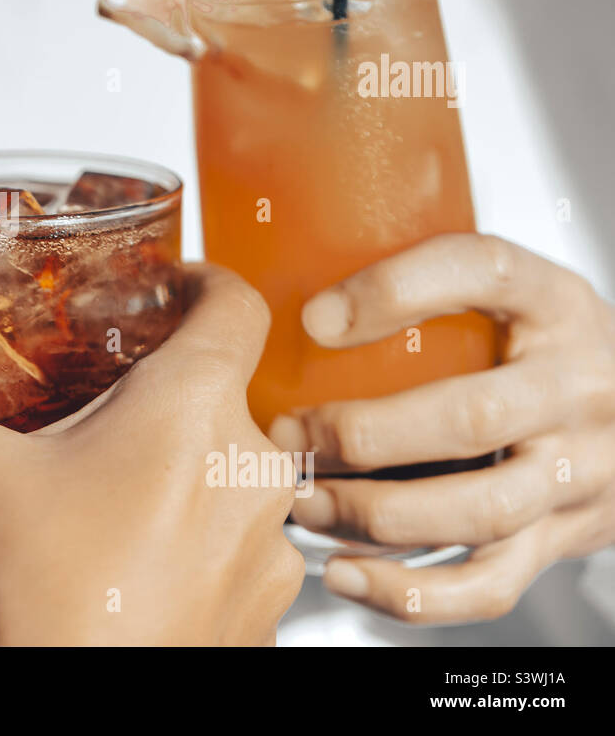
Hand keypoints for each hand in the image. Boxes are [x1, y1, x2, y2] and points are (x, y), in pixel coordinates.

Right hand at [0, 265, 303, 644]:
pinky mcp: (264, 614)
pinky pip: (232, 554)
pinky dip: (189, 548)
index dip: (200, 280)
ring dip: (179, 479)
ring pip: (229, 480)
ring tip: (106, 500)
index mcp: (193, 406)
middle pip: (224, 398)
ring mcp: (268, 549)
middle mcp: (253, 469)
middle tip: (102, 411)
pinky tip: (128, 567)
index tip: (168, 285)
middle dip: (163, 401)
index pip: (234, 302)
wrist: (80, 718)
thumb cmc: (45, 594)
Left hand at [269, 233, 614, 622]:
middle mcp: (575, 387)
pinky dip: (410, 591)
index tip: (314, 317)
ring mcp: (576, 471)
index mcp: (553, 301)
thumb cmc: (541, 343)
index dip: (396, 291)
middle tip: (287, 437)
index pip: (484, 272)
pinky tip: (345, 572)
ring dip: (372, 514)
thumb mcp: (506, 291)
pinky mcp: (562, 539)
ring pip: (477, 510)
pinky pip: (488, 582)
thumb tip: (291, 302)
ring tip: (303, 503)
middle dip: (361, 435)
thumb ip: (423, 287)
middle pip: (471, 417)